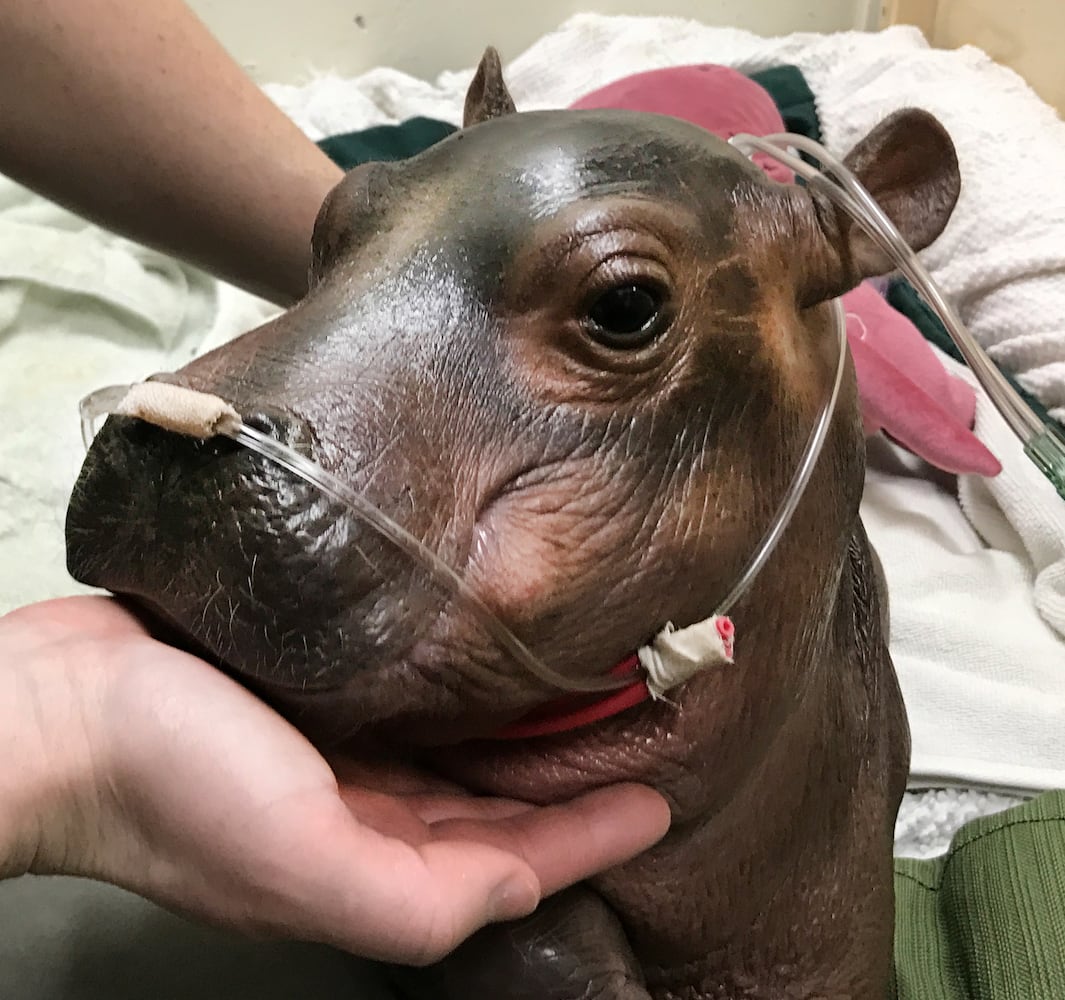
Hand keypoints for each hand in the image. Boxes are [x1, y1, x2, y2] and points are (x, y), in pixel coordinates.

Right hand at [0, 597, 669, 964]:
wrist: (57, 708)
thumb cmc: (167, 785)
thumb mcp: (297, 861)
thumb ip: (411, 897)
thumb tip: (518, 882)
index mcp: (368, 862)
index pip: (509, 863)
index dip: (589, 837)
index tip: (659, 803)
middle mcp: (360, 814)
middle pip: (491, 812)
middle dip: (566, 789)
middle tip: (634, 743)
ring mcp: (335, 753)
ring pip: (456, 754)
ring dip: (518, 738)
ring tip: (581, 705)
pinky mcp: (309, 696)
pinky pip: (410, 700)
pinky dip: (459, 694)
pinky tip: (485, 666)